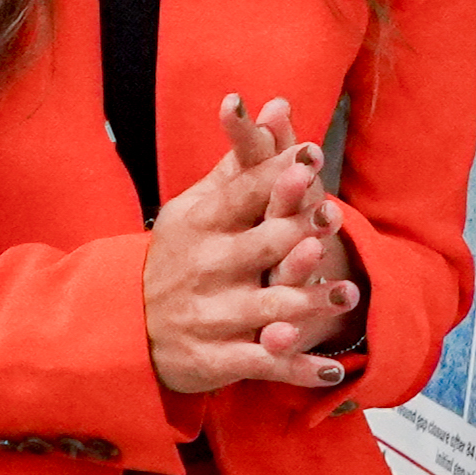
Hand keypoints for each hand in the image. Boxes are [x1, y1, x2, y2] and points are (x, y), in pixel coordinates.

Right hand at [145, 96, 361, 401]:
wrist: (127, 328)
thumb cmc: (178, 256)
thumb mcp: (196, 208)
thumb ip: (242, 162)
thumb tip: (276, 105)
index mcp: (201, 225)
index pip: (242, 195)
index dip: (276, 176)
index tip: (311, 156)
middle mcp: (206, 268)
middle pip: (259, 246)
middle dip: (294, 232)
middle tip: (333, 218)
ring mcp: (211, 315)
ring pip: (268, 306)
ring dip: (309, 301)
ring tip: (348, 293)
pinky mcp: (217, 358)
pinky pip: (263, 363)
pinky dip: (297, 368)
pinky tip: (333, 369)